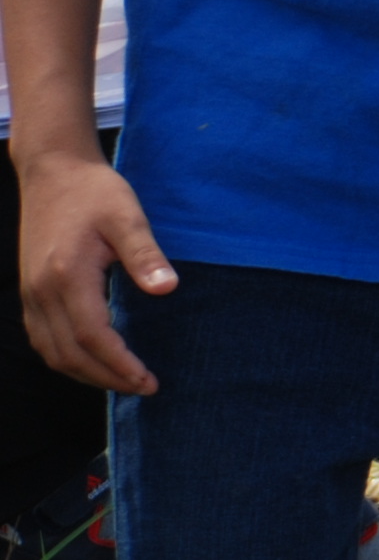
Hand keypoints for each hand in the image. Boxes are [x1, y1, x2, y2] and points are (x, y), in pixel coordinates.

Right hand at [17, 149, 173, 394]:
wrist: (53, 172)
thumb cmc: (95, 192)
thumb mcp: (127, 216)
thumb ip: (145, 254)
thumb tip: (168, 288)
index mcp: (67, 276)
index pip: (93, 336)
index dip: (120, 364)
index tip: (148, 381)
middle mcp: (41, 292)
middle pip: (70, 354)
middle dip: (106, 378)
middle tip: (144, 388)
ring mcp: (30, 294)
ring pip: (52, 352)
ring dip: (86, 373)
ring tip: (123, 381)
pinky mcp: (29, 292)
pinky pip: (43, 339)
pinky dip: (67, 358)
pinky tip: (93, 360)